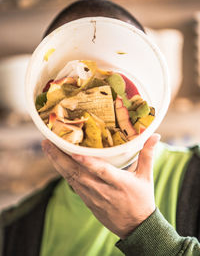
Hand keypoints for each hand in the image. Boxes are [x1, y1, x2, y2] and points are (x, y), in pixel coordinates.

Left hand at [42, 134, 159, 238]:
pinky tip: (56, 162)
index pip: (100, 171)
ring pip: (71, 179)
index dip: (87, 162)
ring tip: (47, 148)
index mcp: (119, 183)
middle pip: (78, 174)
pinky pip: (73, 185)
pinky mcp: (87, 201)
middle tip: (47, 142)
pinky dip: (64, 173)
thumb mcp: (146, 176)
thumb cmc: (142, 199)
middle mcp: (102, 190)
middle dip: (60, 158)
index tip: (73, 151)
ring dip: (58, 164)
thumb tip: (155, 135)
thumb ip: (147, 154)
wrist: (136, 227)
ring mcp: (92, 197)